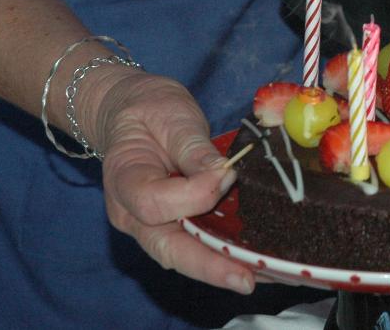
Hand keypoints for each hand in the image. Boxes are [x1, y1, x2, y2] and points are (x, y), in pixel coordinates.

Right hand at [91, 70, 254, 293]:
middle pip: (168, 250)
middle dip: (209, 266)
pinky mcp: (174, 225)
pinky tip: (258, 262)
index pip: (155, 203)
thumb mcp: (171, 117)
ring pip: (184, 256)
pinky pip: (196, 246)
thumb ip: (193, 148)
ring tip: (265, 275)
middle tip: (247, 279)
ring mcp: (152, 225)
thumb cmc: (149, 111)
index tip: (227, 174)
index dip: (193, 194)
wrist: (132, 113)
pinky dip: (224, 256)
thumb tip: (222, 173)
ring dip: (223, 268)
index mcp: (124, 182)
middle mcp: (133, 216)